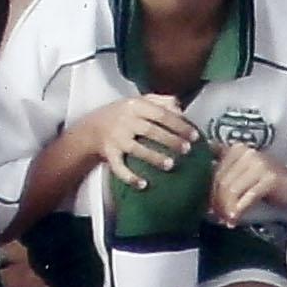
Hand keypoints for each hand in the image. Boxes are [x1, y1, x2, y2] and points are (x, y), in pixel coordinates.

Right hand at [82, 93, 201, 190]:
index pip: (161, 114)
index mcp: (135, 105)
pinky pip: (119, 168)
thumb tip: (181, 109)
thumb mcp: (140, 101)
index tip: (194, 135)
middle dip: (171, 141)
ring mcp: (116, 138)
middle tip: (187, 150)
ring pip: (137, 149)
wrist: (92, 127)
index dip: (179, 125)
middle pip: (151, 131)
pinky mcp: (108, 153)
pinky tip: (143, 185)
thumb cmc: (123, 114)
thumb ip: (161, 101)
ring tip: (171, 165)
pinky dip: (130, 177)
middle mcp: (125, 121)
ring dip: (154, 158)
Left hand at [209, 146, 286, 225]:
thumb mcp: (242, 173)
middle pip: (222, 181)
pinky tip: (234, 219)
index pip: (214, 171)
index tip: (208, 206)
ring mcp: (260, 164)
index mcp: (238, 149)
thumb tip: (196, 183)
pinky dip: (238, 210)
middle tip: (217, 216)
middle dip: (217, 202)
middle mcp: (248, 152)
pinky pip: (247, 197)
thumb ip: (224, 172)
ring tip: (226, 218)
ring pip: (232, 190)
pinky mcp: (269, 178)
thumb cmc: (267, 182)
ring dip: (226, 208)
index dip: (208, 191)